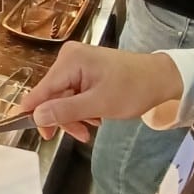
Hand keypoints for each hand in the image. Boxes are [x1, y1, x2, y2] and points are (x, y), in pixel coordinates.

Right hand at [21, 42, 183, 140]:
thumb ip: (65, 111)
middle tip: (81, 135)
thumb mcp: (99, 105)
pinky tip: (95, 116)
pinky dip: (81, 109)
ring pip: (62, 98)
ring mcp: (76, 63)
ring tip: (92, 128)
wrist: (161, 78)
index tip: (32, 133)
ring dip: (73, 116)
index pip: (41, 91)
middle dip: (63, 118)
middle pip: (51, 96)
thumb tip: (36, 117)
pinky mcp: (84, 70)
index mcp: (69, 61)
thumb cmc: (133, 89)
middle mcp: (68, 58)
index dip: (33, 113)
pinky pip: (72, 94)